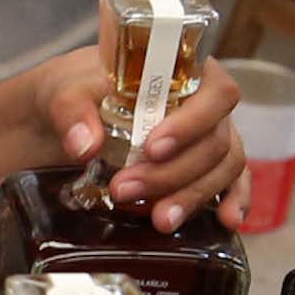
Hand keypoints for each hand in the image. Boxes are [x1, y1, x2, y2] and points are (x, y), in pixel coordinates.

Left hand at [33, 46, 249, 230]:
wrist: (59, 117)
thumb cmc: (71, 90)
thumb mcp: (63, 91)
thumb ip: (73, 112)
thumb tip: (86, 145)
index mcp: (182, 72)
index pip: (214, 92)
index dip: (191, 123)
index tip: (152, 149)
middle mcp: (203, 105)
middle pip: (215, 140)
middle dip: (173, 172)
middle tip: (125, 190)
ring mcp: (206, 137)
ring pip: (223, 168)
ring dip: (192, 196)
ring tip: (158, 220)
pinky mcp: (202, 167)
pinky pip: (233, 184)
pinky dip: (235, 202)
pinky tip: (227, 222)